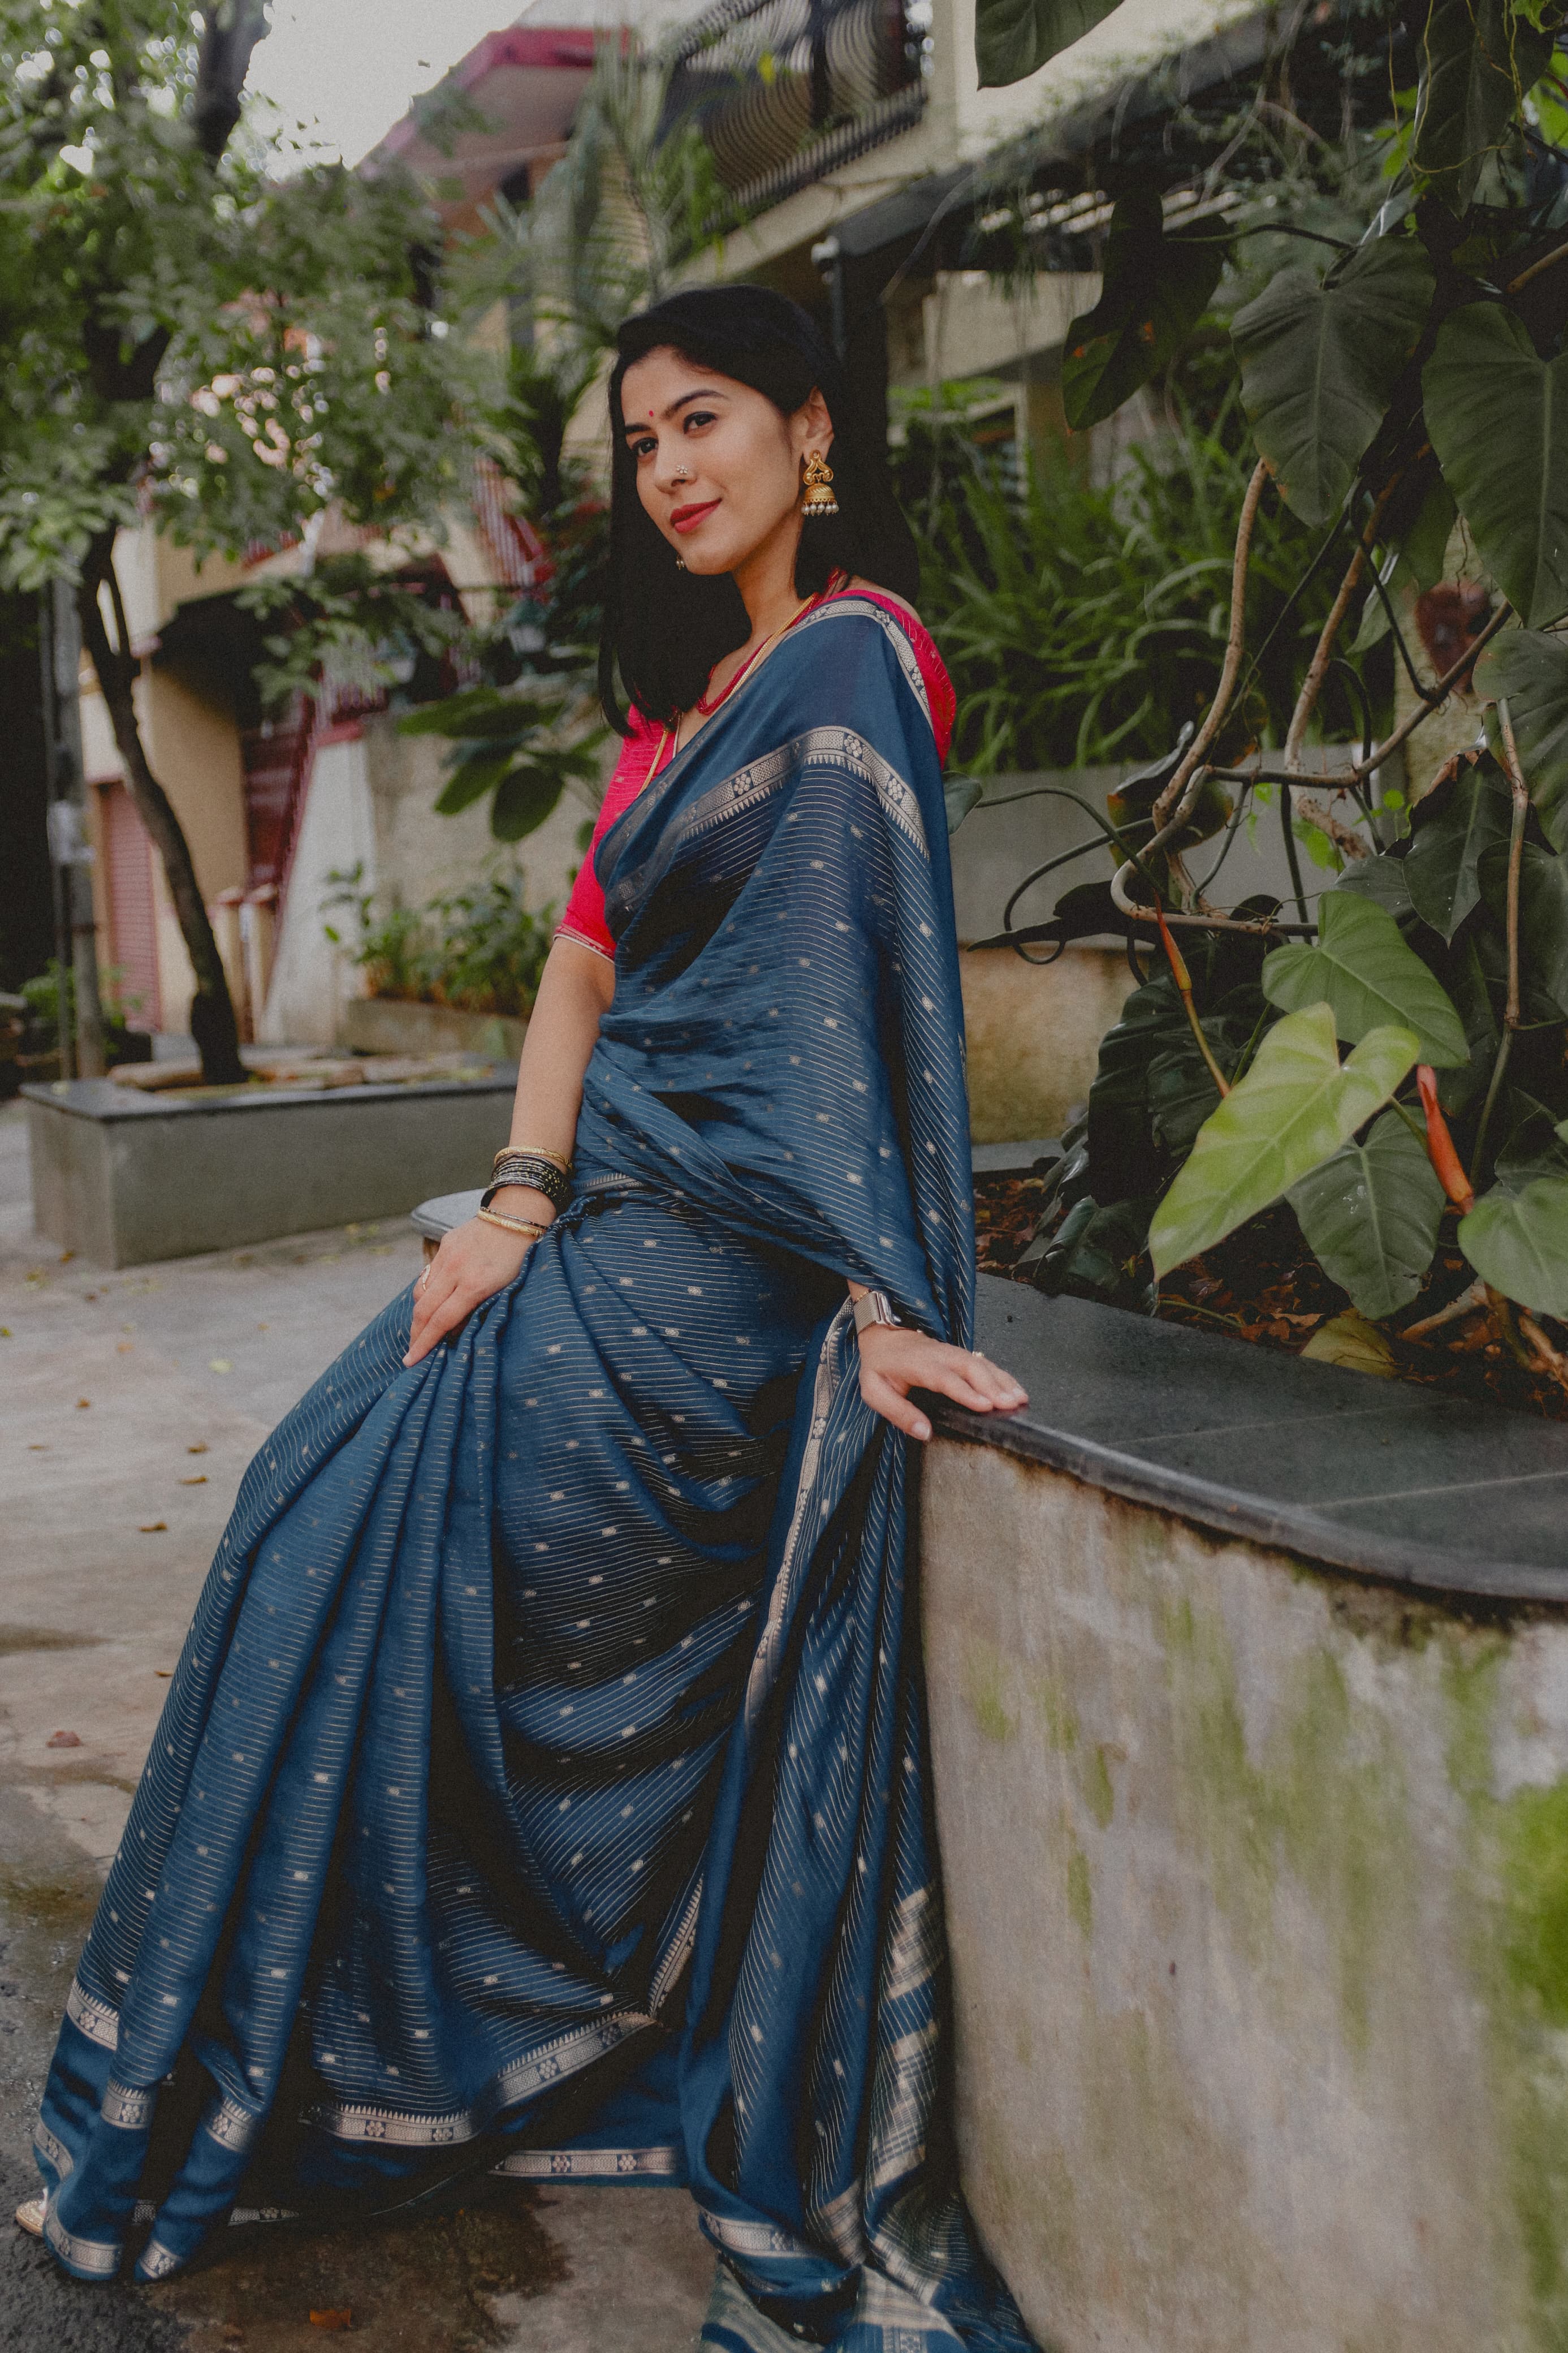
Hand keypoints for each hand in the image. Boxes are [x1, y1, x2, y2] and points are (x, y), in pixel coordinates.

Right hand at [404, 1216, 538, 1366]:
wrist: (518, 1215)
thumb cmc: (520, 1258)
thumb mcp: (506, 1289)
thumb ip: (479, 1310)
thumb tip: (453, 1331)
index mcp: (475, 1285)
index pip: (441, 1321)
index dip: (424, 1344)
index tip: (411, 1361)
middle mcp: (456, 1270)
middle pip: (424, 1309)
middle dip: (415, 1334)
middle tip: (411, 1352)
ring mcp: (447, 1256)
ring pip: (421, 1291)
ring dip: (418, 1314)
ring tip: (420, 1330)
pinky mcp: (444, 1244)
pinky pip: (428, 1274)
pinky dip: (427, 1291)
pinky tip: (431, 1302)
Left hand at [856, 1324, 1026, 1441]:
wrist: (882, 1336)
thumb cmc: (879, 1365)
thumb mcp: (874, 1392)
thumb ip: (898, 1413)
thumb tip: (924, 1432)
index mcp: (916, 1364)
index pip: (944, 1378)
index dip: (966, 1391)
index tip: (984, 1405)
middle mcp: (938, 1355)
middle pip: (970, 1368)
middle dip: (992, 1386)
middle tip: (1010, 1405)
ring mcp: (951, 1353)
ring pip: (981, 1363)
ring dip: (1002, 1381)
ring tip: (1019, 1399)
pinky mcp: (959, 1355)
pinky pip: (984, 1363)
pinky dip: (1002, 1376)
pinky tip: (1015, 1388)